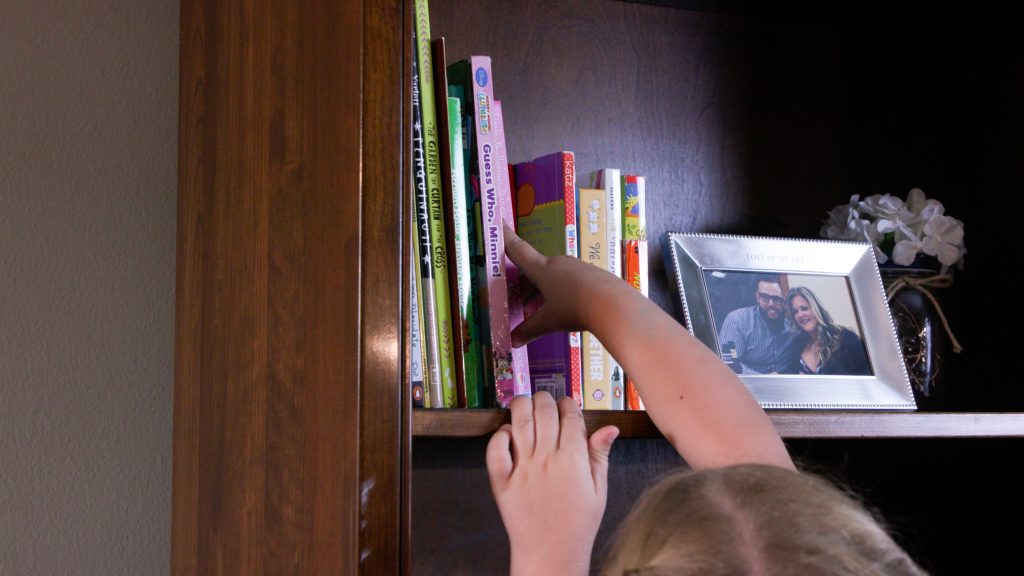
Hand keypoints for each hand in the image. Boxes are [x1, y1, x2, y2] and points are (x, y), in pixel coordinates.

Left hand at [486, 392, 618, 575]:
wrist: (551, 553)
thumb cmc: (578, 524)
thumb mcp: (598, 490)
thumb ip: (599, 456)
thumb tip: (610, 428)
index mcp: (573, 460)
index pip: (571, 417)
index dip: (569, 404)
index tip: (568, 404)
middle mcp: (546, 459)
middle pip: (544, 412)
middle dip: (546, 399)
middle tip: (546, 400)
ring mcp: (522, 468)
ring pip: (519, 422)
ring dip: (521, 406)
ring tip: (525, 403)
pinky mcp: (502, 481)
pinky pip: (495, 450)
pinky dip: (498, 435)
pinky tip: (506, 432)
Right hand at [504, 225, 628, 347]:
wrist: (613, 305)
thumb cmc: (573, 308)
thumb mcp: (548, 322)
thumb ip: (529, 330)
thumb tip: (512, 342)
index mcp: (542, 269)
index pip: (518, 250)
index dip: (506, 238)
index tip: (500, 221)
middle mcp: (558, 263)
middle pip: (536, 270)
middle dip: (527, 287)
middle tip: (521, 305)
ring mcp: (577, 267)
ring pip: (554, 277)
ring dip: (545, 292)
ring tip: (542, 314)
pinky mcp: (593, 275)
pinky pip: (571, 281)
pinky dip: (563, 293)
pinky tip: (567, 310)